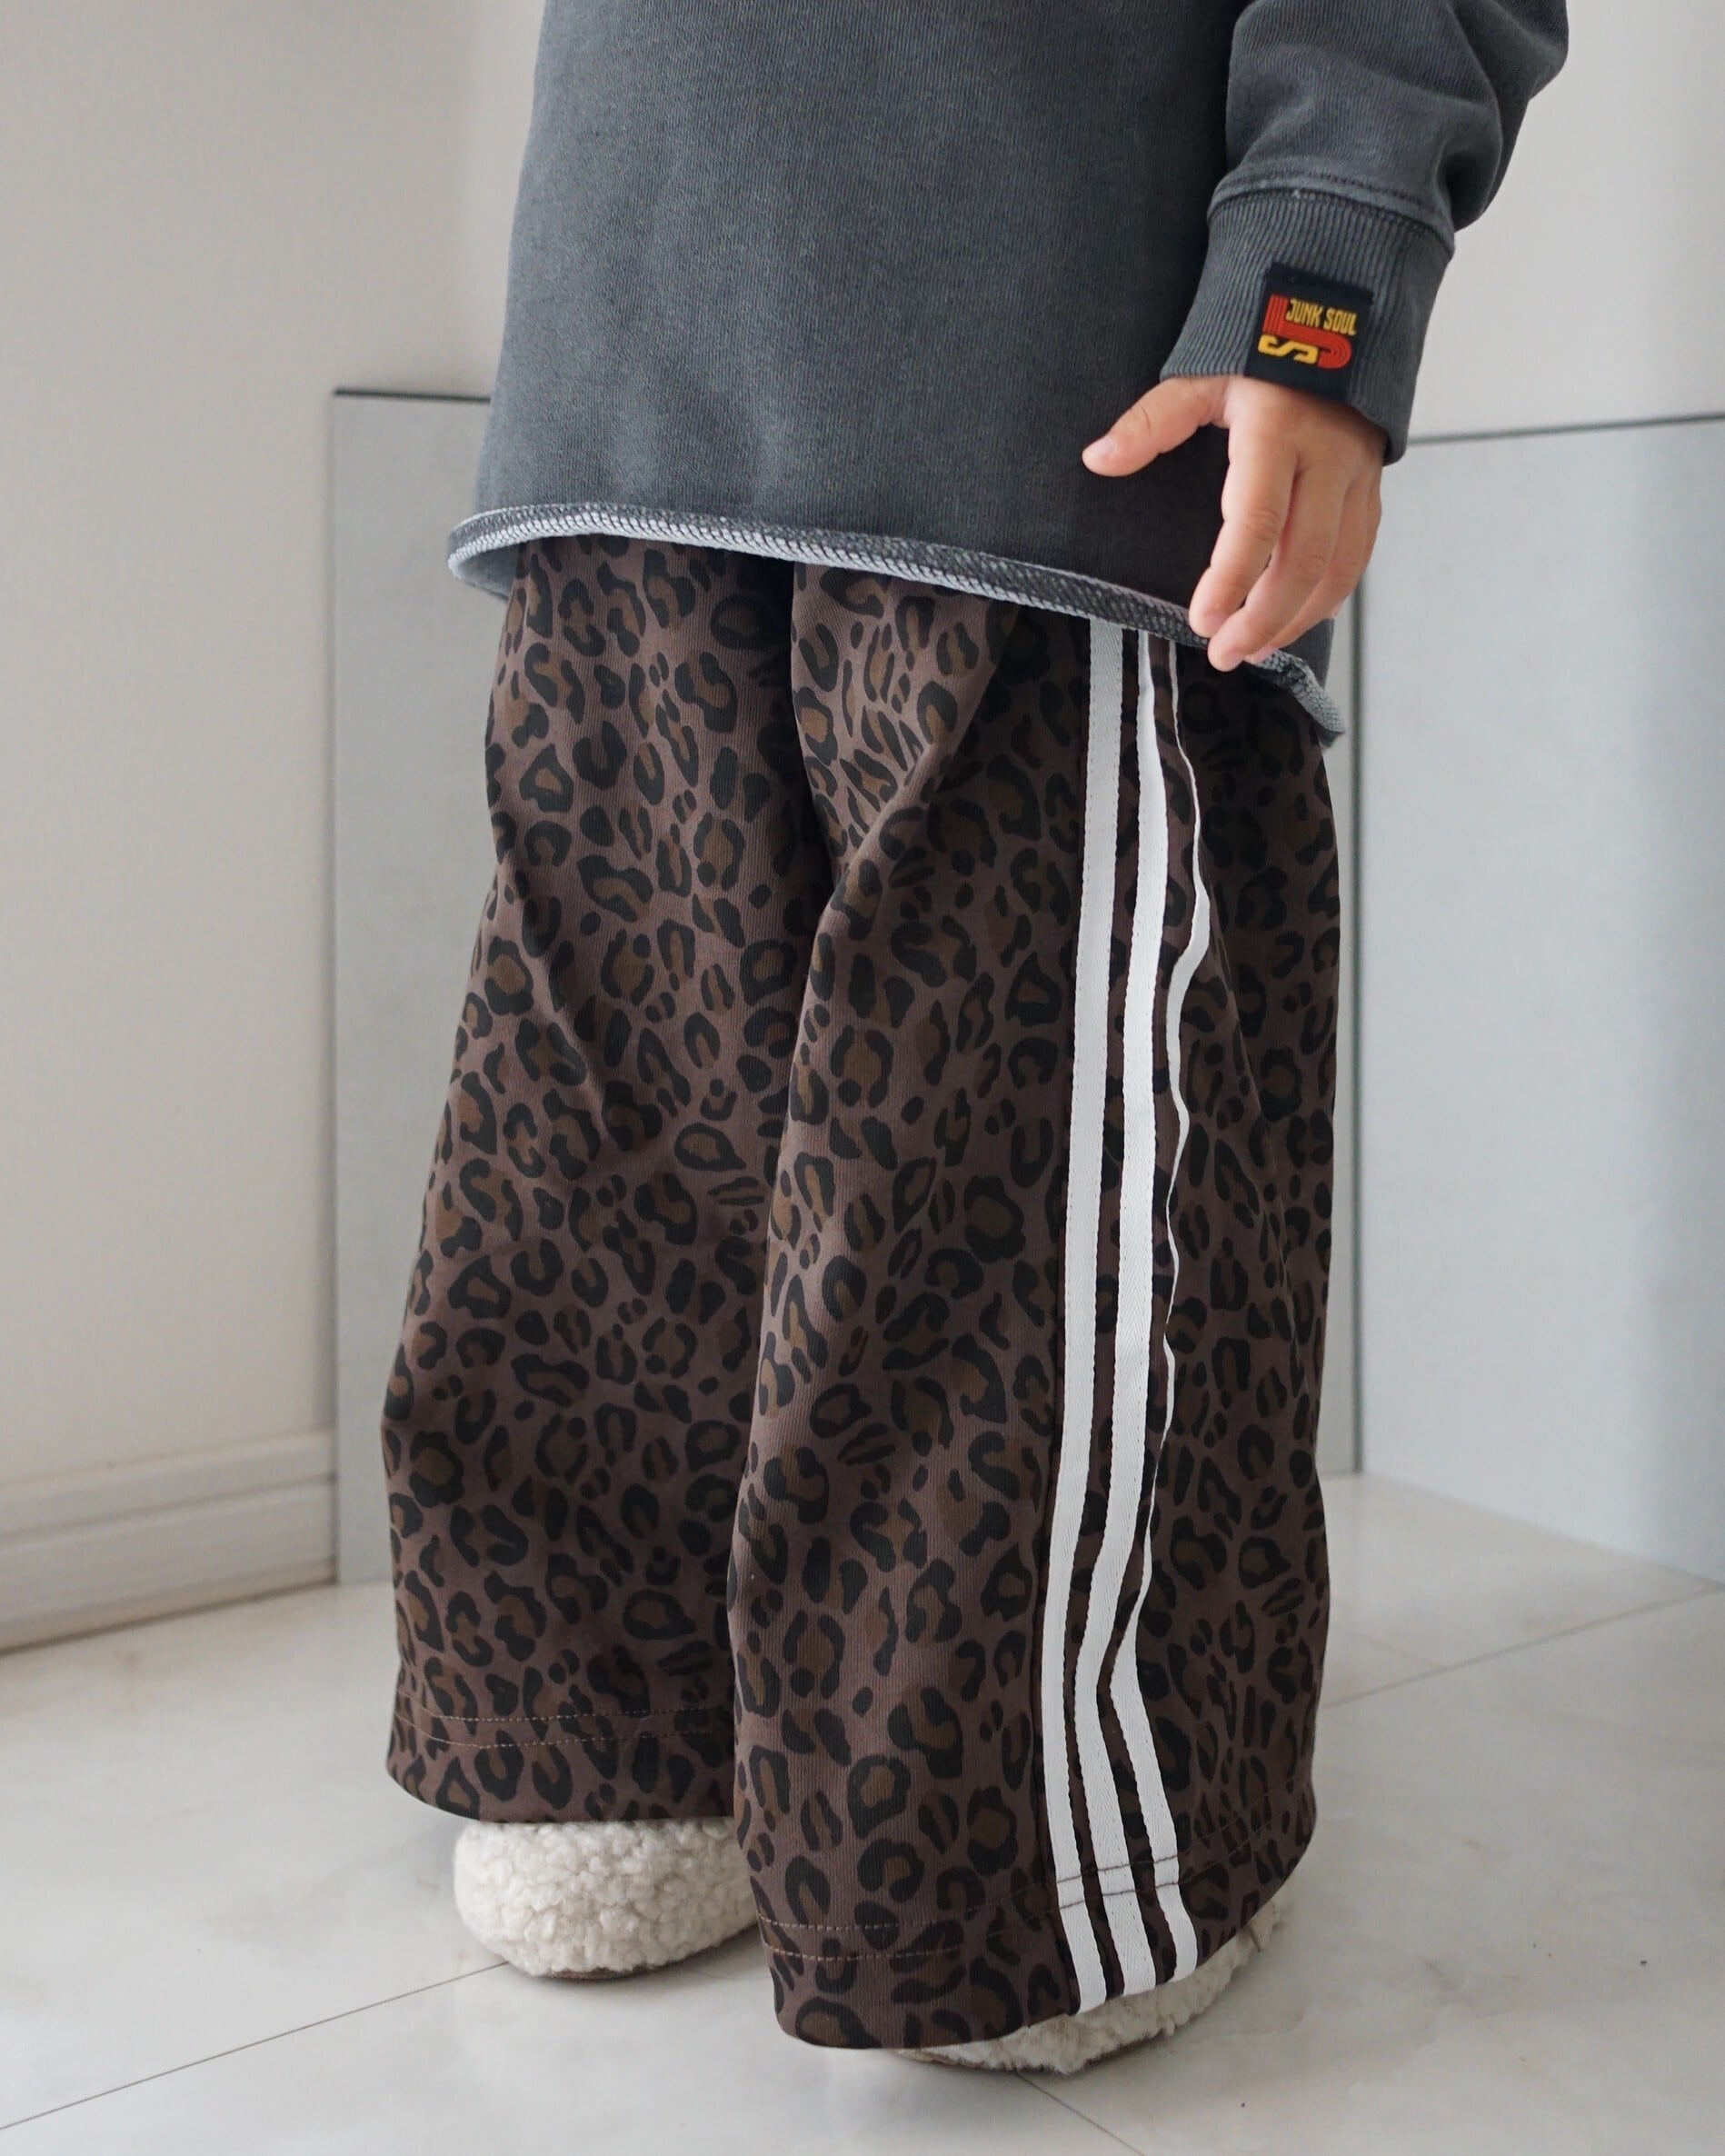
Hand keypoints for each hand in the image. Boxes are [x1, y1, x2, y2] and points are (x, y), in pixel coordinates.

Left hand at [1082, 375, 1385, 670]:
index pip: (1258, 520)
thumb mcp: (1200, 374)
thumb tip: (1098, 459)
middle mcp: (1328, 457)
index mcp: (1279, 431)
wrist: (1334, 317)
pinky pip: (1358, 554)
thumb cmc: (1258, 346)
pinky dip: (1330, 596)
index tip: (1203, 622)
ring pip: (1338, 566)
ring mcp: (1357, 475)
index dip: (1231, 578)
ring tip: (1256, 650)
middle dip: (1264, 617)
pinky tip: (1300, 621)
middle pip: (1304, 558)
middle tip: (1225, 654)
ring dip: (1297, 618)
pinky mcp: (1372, 487)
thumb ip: (1151, 422)